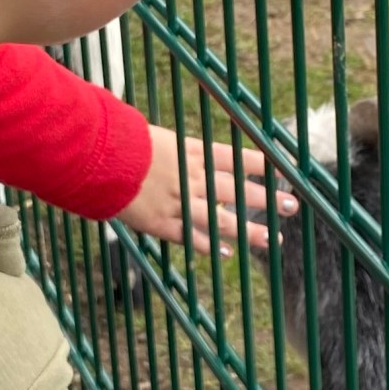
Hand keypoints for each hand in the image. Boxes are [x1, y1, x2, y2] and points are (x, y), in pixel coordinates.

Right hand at [116, 126, 296, 254]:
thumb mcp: (157, 137)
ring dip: (249, 230)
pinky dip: (211, 245)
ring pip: (222, 220)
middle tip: (291, 206)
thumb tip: (194, 153)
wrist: (97, 159)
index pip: (236, 159)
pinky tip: (227, 252)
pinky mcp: (161, 223)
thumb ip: (180, 150)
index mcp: (192, 152)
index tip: (285, 170)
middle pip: (238, 191)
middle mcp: (192, 178)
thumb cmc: (122, 141)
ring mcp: (178, 203)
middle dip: (267, 199)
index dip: (262, 165)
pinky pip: (192, 236)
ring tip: (271, 238)